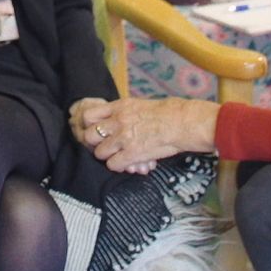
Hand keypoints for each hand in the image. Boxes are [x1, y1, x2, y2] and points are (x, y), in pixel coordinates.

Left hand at [77, 97, 216, 173]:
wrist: (182, 122)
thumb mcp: (140, 104)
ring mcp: (123, 138)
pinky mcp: (132, 153)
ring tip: (117, 156)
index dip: (89, 126)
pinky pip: (112, 164)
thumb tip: (115, 116)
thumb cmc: (167, 113)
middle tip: (104, 146)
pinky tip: (126, 163)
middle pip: (89, 135)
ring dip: (107, 156)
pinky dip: (118, 166)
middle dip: (94, 143)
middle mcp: (118, 121)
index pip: (89, 116)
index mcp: (119, 106)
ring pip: (99, 152)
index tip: (95, 131)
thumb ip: (124, 111)